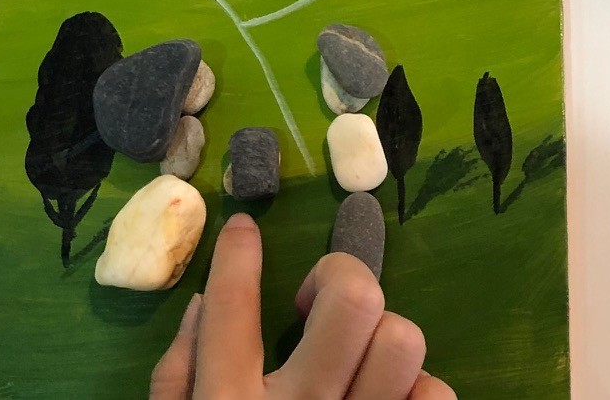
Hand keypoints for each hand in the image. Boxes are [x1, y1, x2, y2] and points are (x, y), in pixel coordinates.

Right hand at [151, 214, 452, 399]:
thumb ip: (174, 379)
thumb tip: (203, 302)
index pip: (233, 308)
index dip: (238, 254)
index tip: (245, 226)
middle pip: (352, 300)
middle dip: (339, 279)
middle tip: (315, 306)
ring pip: (402, 340)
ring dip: (380, 339)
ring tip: (356, 359)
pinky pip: (435, 393)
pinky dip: (416, 390)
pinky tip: (388, 397)